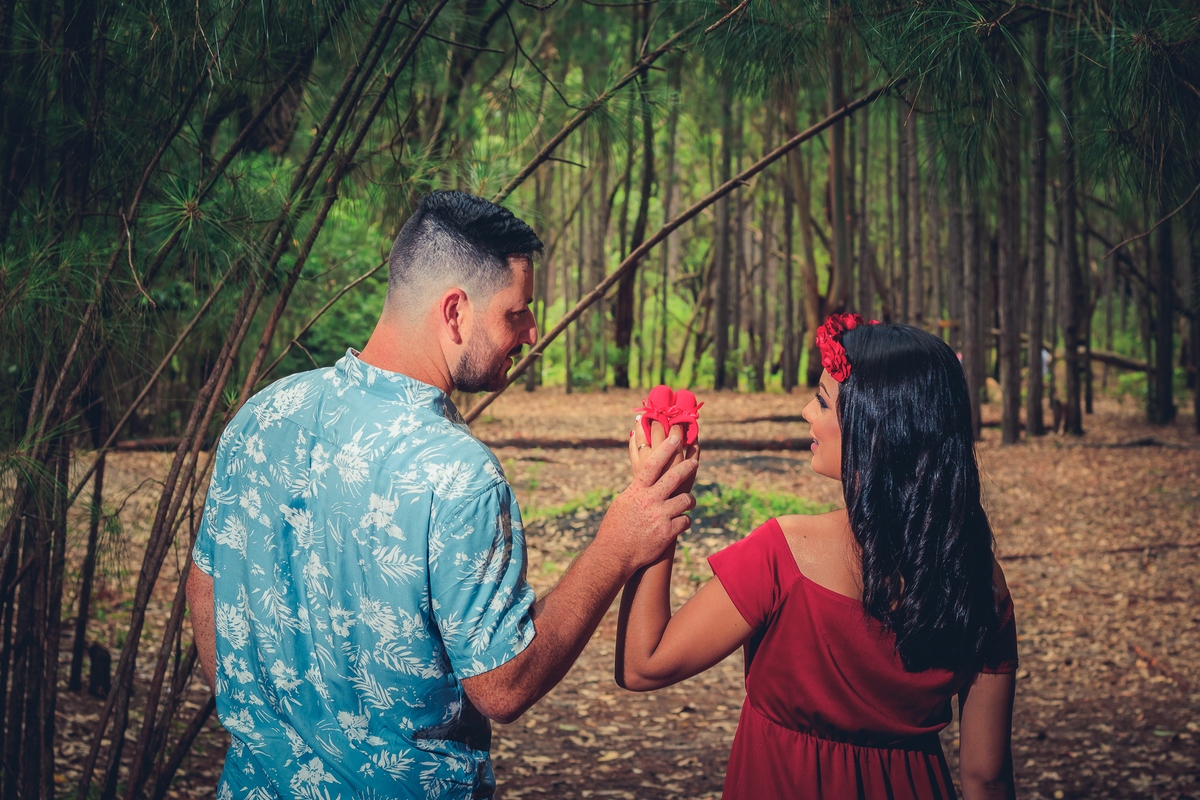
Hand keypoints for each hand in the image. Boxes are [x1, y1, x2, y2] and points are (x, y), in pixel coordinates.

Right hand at [601, 431, 697, 574]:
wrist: (614, 555)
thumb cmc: (615, 528)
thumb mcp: (621, 503)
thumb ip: (635, 489)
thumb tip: (641, 478)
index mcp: (636, 491)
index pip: (653, 465)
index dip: (665, 450)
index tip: (675, 439)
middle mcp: (649, 501)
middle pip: (674, 478)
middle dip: (687, 468)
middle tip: (694, 463)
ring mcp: (660, 516)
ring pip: (685, 501)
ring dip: (689, 501)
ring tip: (689, 502)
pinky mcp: (667, 532)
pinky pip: (685, 521)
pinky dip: (684, 521)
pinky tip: (681, 523)